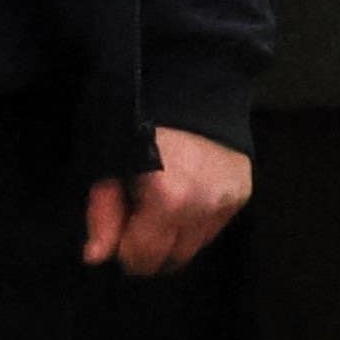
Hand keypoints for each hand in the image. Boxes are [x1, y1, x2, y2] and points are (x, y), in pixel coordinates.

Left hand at [81, 127, 252, 276]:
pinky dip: (196, 218)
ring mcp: (228, 201)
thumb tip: (96, 256)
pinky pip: (214, 225)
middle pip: (173, 259)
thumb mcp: (107, 162)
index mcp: (169, 202)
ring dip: (175, 234)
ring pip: (196, 245)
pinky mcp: (243, 193)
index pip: (144, 258)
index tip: (118, 226)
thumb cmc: (136, 118)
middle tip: (137, 215)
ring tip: (162, 201)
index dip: (124, 249)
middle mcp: (205, 208)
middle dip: (151, 247)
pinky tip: (186, 192)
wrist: (190, 80)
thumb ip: (103, 212)